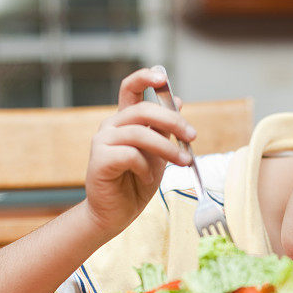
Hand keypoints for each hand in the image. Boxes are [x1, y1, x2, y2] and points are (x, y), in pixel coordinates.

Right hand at [83, 68, 195, 237]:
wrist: (117, 214)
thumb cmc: (136, 183)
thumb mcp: (159, 153)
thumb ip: (166, 130)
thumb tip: (179, 100)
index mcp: (125, 121)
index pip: (130, 89)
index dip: (144, 77)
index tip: (162, 77)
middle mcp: (111, 126)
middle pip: (143, 110)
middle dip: (173, 121)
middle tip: (192, 137)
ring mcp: (102, 141)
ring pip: (140, 133)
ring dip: (168, 148)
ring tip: (182, 162)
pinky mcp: (99, 159)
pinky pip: (130, 155)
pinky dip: (145, 167)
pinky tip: (147, 177)